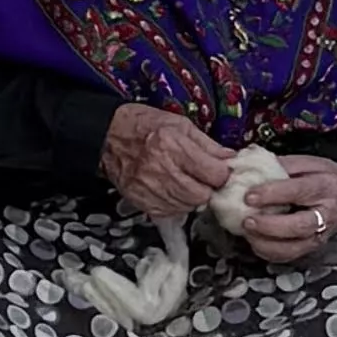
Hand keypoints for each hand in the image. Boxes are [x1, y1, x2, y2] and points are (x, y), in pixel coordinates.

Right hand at [100, 103, 241, 216]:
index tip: (219, 170)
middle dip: (208, 188)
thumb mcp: (179, 124)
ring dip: (192, 197)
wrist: (107, 136)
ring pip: (187, 206)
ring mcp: (149, 187)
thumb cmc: (142, 126)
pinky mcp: (140, 200)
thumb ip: (207, 144)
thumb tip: (229, 158)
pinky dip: (176, 204)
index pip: (214, 173)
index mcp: (174, 145)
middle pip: (202, 195)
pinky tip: (172, 191)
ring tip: (186, 182)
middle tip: (204, 179)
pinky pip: (169, 212)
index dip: (222, 173)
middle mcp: (162, 168)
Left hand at [234, 154, 336, 266]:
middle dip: (270, 225)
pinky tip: (254, 241)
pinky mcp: (311, 247)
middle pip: (300, 225)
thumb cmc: (319, 177)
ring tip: (247, 232)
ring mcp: (320, 234)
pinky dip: (268, 252)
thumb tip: (245, 168)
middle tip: (247, 220)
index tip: (249, 196)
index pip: (299, 191)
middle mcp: (327, 214)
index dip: (273, 194)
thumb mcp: (305, 163)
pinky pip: (289, 256)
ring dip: (266, 242)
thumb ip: (277, 166)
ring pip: (294, 246)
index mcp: (326, 186)